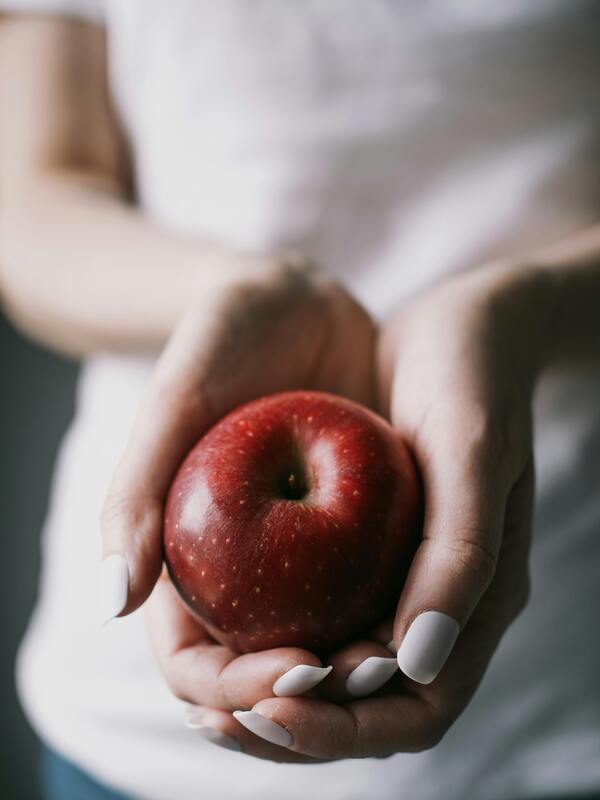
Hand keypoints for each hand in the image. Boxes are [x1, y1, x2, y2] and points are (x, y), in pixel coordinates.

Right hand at [99, 252, 375, 746]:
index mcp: (182, 562)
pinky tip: (419, 614)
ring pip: (316, 649)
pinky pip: (364, 596)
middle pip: (257, 675)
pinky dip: (386, 619)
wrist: (292, 300)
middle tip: (355, 676)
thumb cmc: (221, 341)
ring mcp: (293, 557)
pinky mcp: (346, 532)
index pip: (192, 664)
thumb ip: (134, 490)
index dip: (234, 690)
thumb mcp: (177, 401)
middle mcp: (237, 572)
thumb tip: (111, 599)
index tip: (293, 670)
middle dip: (301, 700)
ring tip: (391, 661)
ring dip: (350, 674)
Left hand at [201, 263, 544, 760]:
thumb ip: (461, 554)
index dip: (345, 730)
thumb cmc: (471, 379)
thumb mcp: (471, 451)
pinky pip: (309, 612)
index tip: (271, 706)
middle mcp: (431, 604)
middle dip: (292, 725)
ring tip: (202, 689)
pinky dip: (262, 634)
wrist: (455, 328)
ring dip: (266, 692)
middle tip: (218, 715)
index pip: (417, 709)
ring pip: (327, 671)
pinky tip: (209, 623)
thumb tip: (415, 663)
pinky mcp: (358, 549)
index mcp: (476, 601)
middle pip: (362, 709)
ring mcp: (393, 579)